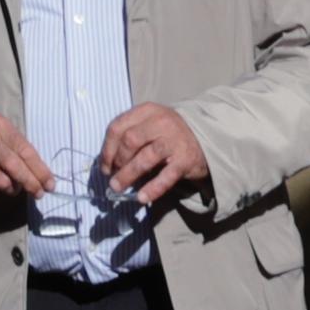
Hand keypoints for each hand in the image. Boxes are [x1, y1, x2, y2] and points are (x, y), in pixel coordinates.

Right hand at [0, 115, 56, 206]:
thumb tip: (43, 179)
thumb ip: (21, 153)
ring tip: (12, 189)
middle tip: (38, 194)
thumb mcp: (3, 137)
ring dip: (11, 189)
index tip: (49, 185)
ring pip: (1, 180)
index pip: (25, 151)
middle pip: (13, 165)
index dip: (39, 170)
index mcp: (0, 125)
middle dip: (30, 182)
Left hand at [93, 102, 209, 206]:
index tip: (104, 165)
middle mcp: (161, 122)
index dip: (107, 149)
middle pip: (130, 141)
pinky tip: (141, 198)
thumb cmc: (168, 133)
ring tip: (117, 187)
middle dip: (117, 161)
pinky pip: (166, 177)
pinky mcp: (185, 160)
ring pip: (145, 158)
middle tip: (112, 177)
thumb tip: (107, 163)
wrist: (204, 138)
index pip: (118, 126)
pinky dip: (152, 189)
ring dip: (127, 175)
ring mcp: (174, 140)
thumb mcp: (149, 124)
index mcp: (147, 111)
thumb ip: (130, 135)